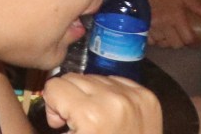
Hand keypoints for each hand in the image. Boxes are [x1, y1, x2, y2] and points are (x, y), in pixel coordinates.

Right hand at [40, 73, 159, 133]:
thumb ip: (54, 118)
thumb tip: (55, 109)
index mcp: (90, 114)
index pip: (54, 86)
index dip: (53, 106)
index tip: (63, 123)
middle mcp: (112, 99)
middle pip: (72, 77)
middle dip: (70, 98)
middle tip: (79, 121)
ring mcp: (133, 96)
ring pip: (94, 77)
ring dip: (91, 94)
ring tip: (99, 116)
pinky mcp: (146, 96)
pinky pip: (116, 80)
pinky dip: (110, 93)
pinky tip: (113, 112)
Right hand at [145, 0, 200, 47]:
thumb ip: (196, 6)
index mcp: (177, 19)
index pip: (188, 39)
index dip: (192, 42)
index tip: (192, 41)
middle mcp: (165, 27)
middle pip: (176, 45)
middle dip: (179, 42)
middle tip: (179, 37)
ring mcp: (153, 29)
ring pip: (164, 44)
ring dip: (167, 42)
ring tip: (168, 36)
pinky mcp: (142, 30)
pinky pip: (152, 42)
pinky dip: (156, 40)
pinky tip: (157, 35)